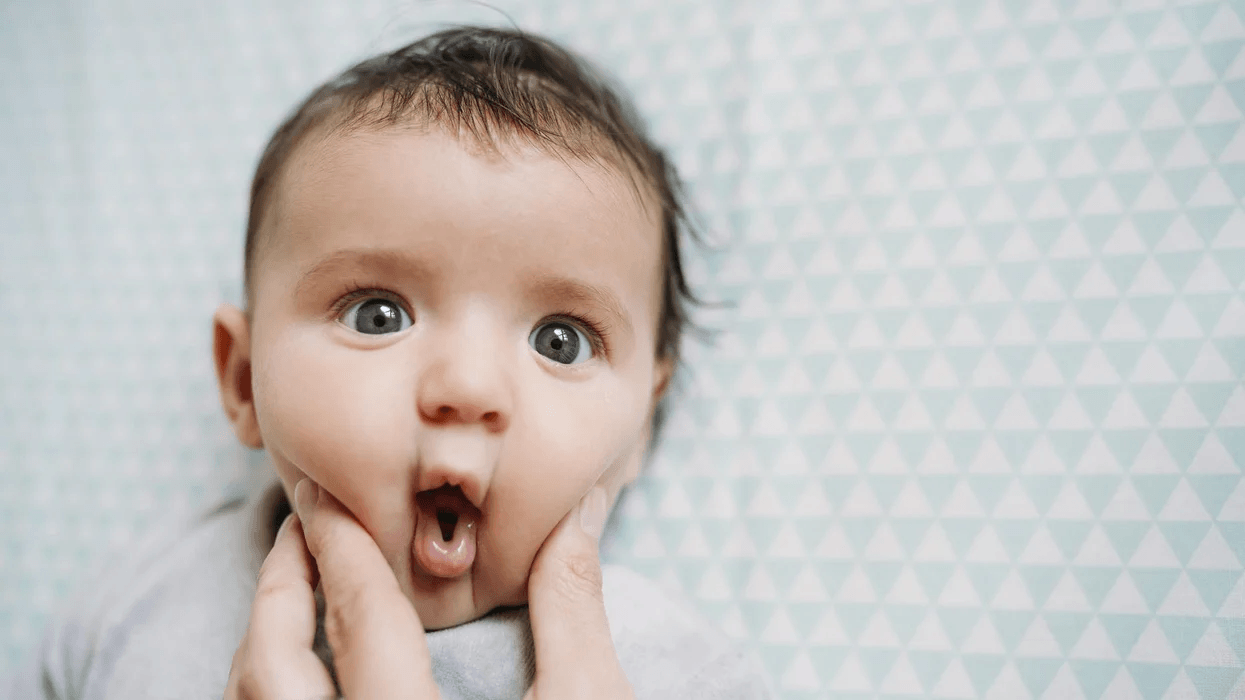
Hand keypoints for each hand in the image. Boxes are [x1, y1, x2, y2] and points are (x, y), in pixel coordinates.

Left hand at [223, 479, 634, 699]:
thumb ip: (572, 609)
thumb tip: (577, 518)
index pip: (361, 621)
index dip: (343, 547)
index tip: (327, 494)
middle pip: (271, 666)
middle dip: (278, 582)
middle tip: (299, 523)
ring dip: (263, 640)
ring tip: (296, 589)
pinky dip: (272, 694)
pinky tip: (303, 675)